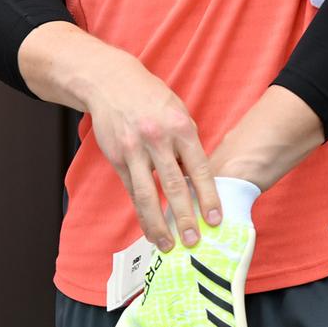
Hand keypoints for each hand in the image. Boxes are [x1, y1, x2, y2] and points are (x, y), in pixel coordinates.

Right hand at [82, 46, 220, 250]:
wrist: (112, 82)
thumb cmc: (151, 99)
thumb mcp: (177, 113)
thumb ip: (187, 145)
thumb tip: (196, 182)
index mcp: (180, 127)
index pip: (198, 169)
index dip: (208, 197)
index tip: (215, 220)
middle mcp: (157, 138)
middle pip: (173, 186)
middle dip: (185, 217)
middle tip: (194, 241)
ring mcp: (134, 149)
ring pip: (147, 194)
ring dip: (158, 223)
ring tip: (168, 244)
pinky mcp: (117, 157)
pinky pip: (131, 190)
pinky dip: (140, 211)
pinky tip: (148, 227)